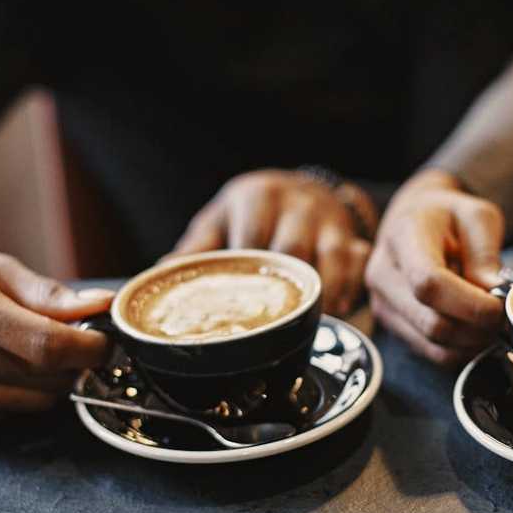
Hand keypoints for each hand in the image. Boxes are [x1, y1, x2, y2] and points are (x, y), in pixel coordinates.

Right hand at [0, 236, 112, 433]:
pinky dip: (18, 395)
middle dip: (74, 363)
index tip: (106, 342)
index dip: (89, 349)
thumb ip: (50, 294)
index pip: (47, 346)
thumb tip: (103, 306)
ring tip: (27, 351)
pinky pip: (8, 414)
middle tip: (73, 342)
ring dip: (49, 381)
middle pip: (45, 377)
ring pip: (34, 401)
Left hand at [168, 169, 372, 315]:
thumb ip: (195, 248)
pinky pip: (358, 262)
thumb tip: (154, 277)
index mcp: (257, 197)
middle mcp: (297, 204)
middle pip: (293, 250)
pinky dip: (351, 286)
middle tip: (272, 323)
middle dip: (285, 287)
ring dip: (323, 291)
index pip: (250, 238)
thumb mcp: (220, 220)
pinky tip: (338, 309)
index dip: (244, 272)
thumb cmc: (253, 212)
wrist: (304, 189)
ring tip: (314, 320)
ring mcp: (329, 220)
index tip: (235, 306)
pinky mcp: (353, 235)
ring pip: (332, 256)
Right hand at [365, 169, 504, 365]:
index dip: (469, 304)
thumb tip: (494, 293)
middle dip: (476, 328)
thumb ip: (485, 253)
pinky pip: (429, 352)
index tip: (500, 306)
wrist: (415, 219)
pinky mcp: (390, 324)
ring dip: (471, 342)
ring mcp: (382, 302)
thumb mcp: (477, 216)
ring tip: (491, 322)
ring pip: (431, 344)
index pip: (428, 283)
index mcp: (403, 236)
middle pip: (431, 322)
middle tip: (504, 317)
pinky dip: (459, 350)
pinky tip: (474, 329)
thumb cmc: (448, 216)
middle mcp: (383, 273)